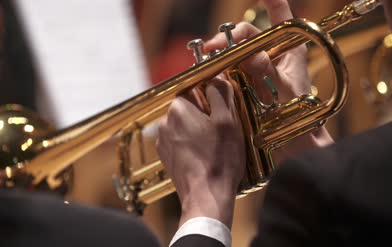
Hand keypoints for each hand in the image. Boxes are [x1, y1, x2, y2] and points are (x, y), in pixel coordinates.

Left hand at [157, 79, 244, 227]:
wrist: (206, 197)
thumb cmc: (219, 160)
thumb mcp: (228, 121)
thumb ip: (220, 94)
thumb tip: (217, 78)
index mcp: (178, 108)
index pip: (194, 89)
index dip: (211, 98)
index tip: (222, 110)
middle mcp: (165, 122)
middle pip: (190, 108)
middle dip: (205, 115)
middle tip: (222, 130)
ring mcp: (163, 141)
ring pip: (185, 126)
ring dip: (199, 131)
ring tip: (215, 147)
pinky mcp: (166, 157)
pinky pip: (181, 142)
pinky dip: (192, 145)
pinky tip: (206, 156)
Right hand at [205, 0, 333, 163]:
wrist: (295, 145)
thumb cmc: (298, 117)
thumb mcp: (282, 89)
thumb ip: (265, 68)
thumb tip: (245, 51)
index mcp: (290, 51)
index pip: (282, 18)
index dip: (273, 1)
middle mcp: (274, 57)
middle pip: (249, 36)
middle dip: (229, 37)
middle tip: (211, 48)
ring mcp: (261, 71)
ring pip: (238, 53)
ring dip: (222, 53)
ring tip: (208, 59)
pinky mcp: (250, 85)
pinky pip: (233, 70)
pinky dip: (222, 68)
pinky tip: (212, 71)